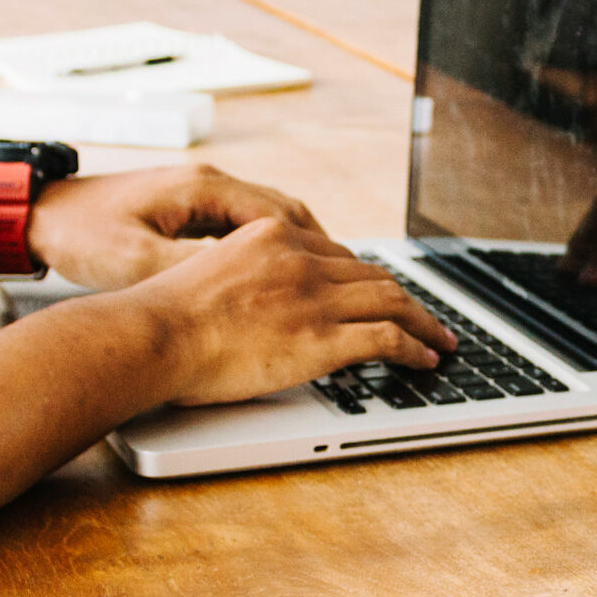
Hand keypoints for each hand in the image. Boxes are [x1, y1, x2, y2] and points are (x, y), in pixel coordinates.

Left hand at [27, 163, 328, 289]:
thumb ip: (191, 270)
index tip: (341, 280)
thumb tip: (238, 286)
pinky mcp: (184, 209)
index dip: (317, 250)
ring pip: (266, 219)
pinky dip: (265, 251)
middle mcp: (206, 184)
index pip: (283, 215)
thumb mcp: (137, 261)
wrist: (38, 214)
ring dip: (295, 249)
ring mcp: (196, 194)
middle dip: (318, 250)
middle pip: (285, 213)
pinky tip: (271, 280)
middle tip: (344, 286)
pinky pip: (242, 227)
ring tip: (318, 286)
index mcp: (203, 188)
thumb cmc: (80, 234)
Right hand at [126, 216, 456, 406]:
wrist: (157, 335)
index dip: (365, 277)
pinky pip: (388, 339)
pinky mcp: (323, 338)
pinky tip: (425, 359)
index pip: (337, 254)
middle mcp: (302, 259)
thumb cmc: (166, 318)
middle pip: (372, 274)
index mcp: (273, 237)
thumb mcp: (207, 274)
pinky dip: (415, 348)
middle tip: (425, 316)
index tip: (379, 293)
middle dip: (405, 297)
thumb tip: (250, 306)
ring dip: (423, 323)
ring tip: (439, 340)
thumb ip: (242, 279)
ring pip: (392, 301)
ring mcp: (315, 298)